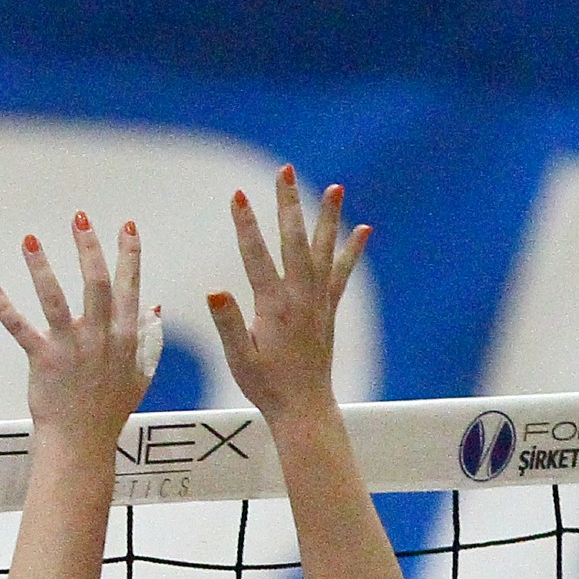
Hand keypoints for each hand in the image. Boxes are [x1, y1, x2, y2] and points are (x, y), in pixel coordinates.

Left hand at [0, 216, 154, 448]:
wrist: (82, 442)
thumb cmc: (110, 409)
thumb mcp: (140, 373)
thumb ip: (148, 337)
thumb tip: (155, 305)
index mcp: (126, 337)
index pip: (130, 287)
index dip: (129, 255)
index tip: (126, 225)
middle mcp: (100, 337)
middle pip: (96, 283)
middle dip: (88, 247)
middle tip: (79, 216)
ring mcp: (71, 348)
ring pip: (55, 300)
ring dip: (41, 267)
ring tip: (29, 239)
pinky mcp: (43, 360)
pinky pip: (20, 329)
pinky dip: (4, 308)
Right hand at [207, 167, 368, 425]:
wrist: (303, 407)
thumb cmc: (266, 386)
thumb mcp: (239, 359)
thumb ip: (229, 323)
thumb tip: (214, 291)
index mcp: (274, 307)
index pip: (256, 256)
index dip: (245, 224)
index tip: (237, 195)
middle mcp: (300, 297)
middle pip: (294, 241)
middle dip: (287, 204)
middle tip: (284, 171)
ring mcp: (318, 302)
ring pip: (324, 250)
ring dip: (328, 217)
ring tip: (336, 187)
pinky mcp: (328, 310)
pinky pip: (342, 273)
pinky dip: (352, 250)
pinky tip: (364, 229)